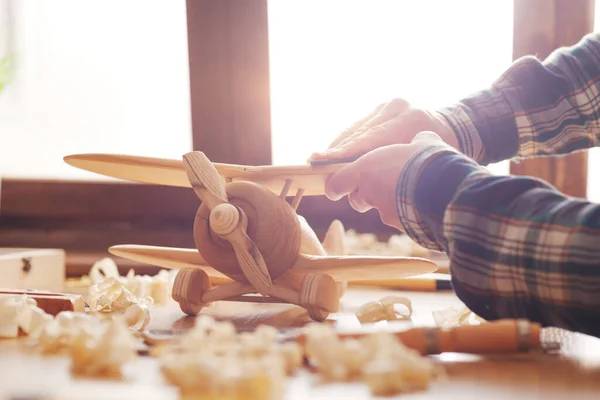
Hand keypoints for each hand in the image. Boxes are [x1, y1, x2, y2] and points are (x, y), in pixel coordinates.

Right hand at [309, 98, 457, 161]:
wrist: (459, 128)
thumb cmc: (442, 156)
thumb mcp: (422, 166)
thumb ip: (393, 170)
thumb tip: (361, 188)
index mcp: (410, 121)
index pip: (369, 140)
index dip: (344, 153)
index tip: (322, 160)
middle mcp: (397, 107)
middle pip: (358, 133)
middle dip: (337, 150)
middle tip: (316, 161)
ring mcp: (390, 104)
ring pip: (357, 127)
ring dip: (339, 145)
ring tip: (321, 158)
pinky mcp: (385, 106)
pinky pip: (361, 124)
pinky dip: (348, 139)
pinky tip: (336, 150)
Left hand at [324, 131, 448, 229]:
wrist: (446, 188)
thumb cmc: (429, 159)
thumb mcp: (422, 142)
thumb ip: (414, 141)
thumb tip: (421, 138)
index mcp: (366, 169)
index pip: (336, 184)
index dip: (336, 186)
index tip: (337, 187)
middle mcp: (370, 192)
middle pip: (356, 199)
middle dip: (365, 194)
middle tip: (381, 184)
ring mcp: (385, 212)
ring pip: (378, 210)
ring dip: (386, 204)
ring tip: (406, 193)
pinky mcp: (401, 225)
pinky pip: (399, 220)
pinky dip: (406, 214)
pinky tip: (421, 205)